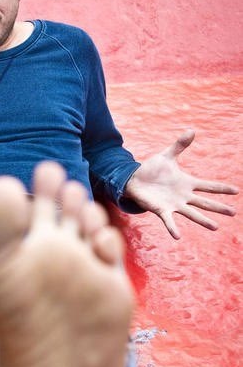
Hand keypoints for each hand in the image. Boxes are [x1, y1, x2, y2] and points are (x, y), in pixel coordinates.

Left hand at [123, 130, 237, 238]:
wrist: (134, 179)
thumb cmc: (152, 169)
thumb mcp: (167, 156)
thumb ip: (180, 145)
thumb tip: (192, 130)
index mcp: (187, 183)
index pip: (208, 186)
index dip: (221, 188)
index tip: (236, 191)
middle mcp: (184, 196)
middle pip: (205, 202)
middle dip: (219, 207)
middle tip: (234, 213)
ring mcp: (174, 204)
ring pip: (192, 213)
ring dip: (203, 220)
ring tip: (215, 227)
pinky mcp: (161, 210)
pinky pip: (169, 221)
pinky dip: (173, 228)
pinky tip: (178, 236)